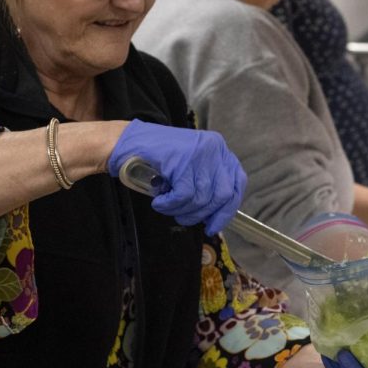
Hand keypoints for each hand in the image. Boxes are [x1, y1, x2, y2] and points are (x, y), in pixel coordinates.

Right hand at [108, 119, 245, 234]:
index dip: (228, 208)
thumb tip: (217, 216)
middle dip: (204, 214)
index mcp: (220, 150)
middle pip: (224, 194)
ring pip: (202, 198)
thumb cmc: (159, 159)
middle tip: (186, 219)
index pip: (238, 183)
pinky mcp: (183, 161)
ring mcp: (200, 154)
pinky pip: (183, 196)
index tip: (214, 224)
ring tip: (168, 208)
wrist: (128, 143)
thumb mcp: (191, 168)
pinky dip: (170, 205)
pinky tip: (159, 202)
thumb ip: (208, 184)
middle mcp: (215, 149)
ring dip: (183, 210)